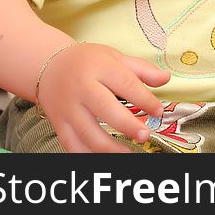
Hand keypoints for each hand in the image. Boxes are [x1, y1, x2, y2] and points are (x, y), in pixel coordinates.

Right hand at [37, 42, 169, 152]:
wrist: (49, 65)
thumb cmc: (88, 61)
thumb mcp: (116, 57)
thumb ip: (142, 70)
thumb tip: (165, 78)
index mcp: (100, 68)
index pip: (126, 84)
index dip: (145, 100)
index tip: (158, 111)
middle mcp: (82, 88)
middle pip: (105, 109)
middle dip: (127, 125)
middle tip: (145, 135)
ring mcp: (68, 107)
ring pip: (88, 132)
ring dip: (110, 147)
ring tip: (129, 152)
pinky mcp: (58, 123)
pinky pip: (72, 144)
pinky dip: (87, 154)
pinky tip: (105, 156)